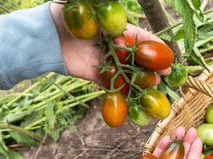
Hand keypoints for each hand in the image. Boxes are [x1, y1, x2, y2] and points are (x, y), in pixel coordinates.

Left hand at [49, 2, 169, 84]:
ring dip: (142, 79)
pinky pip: (112, 84)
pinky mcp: (95, 75)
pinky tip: (137, 96)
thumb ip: (107, 10)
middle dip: (152, 66)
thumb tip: (121, 11)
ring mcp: (104, 61)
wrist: (45, 37)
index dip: (154, 46)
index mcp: (113, 29)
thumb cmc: (66, 17)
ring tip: (155, 85)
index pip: (139, 37)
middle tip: (166, 73)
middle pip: (136, 57)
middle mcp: (111, 46)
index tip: (167, 54)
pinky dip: (124, 90)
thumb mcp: (89, 7)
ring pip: (128, 72)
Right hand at [129, 127, 212, 158]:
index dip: (195, 152)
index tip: (199, 139)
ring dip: (175, 141)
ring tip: (180, 128)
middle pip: (182, 156)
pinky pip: (156, 155)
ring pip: (170, 153)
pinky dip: (161, 146)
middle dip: (187, 143)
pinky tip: (167, 137)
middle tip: (192, 129)